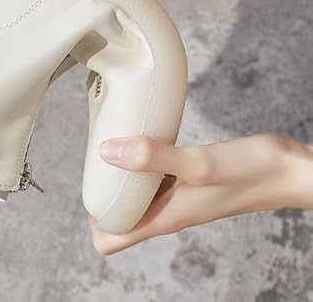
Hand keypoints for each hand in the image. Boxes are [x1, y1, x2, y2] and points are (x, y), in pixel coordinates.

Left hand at [89, 133, 312, 254]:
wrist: (292, 170)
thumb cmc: (254, 171)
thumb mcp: (198, 163)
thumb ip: (152, 157)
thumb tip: (108, 152)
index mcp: (165, 217)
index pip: (111, 240)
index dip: (93, 218)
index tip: (91, 185)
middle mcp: (168, 212)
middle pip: (119, 217)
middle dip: (102, 194)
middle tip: (99, 158)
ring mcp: (179, 198)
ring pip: (136, 198)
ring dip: (121, 178)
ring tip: (117, 146)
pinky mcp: (189, 181)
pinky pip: (154, 179)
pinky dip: (143, 165)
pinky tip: (146, 143)